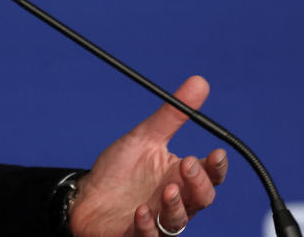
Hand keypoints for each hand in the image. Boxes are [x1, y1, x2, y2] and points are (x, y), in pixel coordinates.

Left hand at [68, 75, 228, 236]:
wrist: (86, 195)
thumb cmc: (120, 171)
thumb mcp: (145, 138)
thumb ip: (173, 115)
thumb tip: (199, 81)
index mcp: (180, 177)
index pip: (210, 175)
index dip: (216, 167)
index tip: (215, 153)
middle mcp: (174, 201)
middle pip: (201, 198)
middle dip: (198, 183)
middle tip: (186, 165)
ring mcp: (158, 221)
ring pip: (179, 220)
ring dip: (176, 206)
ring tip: (166, 190)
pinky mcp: (136, 235)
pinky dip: (147, 227)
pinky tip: (140, 212)